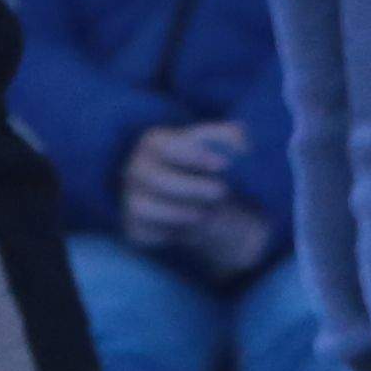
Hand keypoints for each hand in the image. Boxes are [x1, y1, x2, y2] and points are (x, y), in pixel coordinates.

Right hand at [121, 118, 243, 238]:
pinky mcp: (133, 226)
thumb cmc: (205, 169)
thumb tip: (239, 138)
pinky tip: (185, 228)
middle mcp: (136, 168)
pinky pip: (144, 233)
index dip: (195, 156)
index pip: (166, 146)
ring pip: (144, 207)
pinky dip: (167, 233)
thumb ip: (229, 137)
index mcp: (153, 142)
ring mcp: (131, 197)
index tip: (224, 165)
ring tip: (203, 213)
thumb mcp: (220, 148)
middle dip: (192, 188)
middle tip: (221, 192)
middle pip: (155, 178)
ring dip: (179, 212)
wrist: (197, 204)